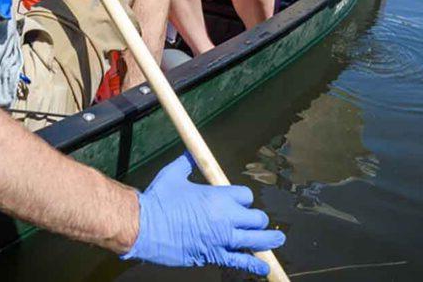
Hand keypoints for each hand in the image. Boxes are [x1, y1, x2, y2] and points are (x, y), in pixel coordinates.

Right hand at [121, 153, 285, 275]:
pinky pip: (240, 261)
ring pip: (256, 240)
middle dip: (257, 219)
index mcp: (218, 196)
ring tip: (277, 240)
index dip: (243, 199)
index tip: (239, 202)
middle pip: (256, 218)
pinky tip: (264, 268)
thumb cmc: (158, 199)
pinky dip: (254, 265)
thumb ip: (187, 163)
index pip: (246, 196)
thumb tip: (189, 154)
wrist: (145, 226)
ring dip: (268, 240)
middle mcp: (226, 217)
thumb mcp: (174, 174)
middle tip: (255, 222)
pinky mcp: (214, 255)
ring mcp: (222, 239)